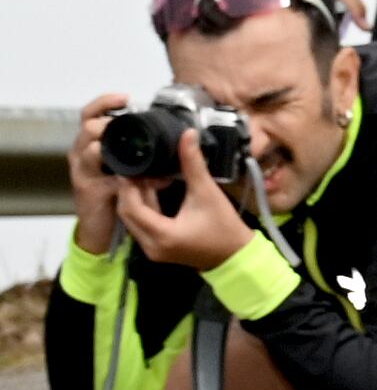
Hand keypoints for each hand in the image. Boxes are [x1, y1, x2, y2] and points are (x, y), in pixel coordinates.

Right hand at [64, 89, 132, 253]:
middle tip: (127, 126)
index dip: (105, 103)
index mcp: (91, 143)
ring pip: (91, 151)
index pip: (90, 114)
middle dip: (108, 124)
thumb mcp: (126, 166)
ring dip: (116, 149)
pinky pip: (106, 180)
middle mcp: (82, 154)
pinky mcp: (90, 191)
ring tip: (137, 153)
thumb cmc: (114, 191)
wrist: (102, 226)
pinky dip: (128, 179)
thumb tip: (175, 139)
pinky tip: (145, 179)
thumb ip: (141, 152)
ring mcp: (83, 172)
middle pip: (88, 128)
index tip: (125, 98)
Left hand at [121, 133, 253, 269]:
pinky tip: (155, 193)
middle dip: (131, 191)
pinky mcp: (156, 249)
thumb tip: (187, 134)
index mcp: (162, 234)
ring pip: (132, 220)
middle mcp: (151, 246)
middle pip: (126, 213)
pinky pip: (141, 226)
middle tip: (141, 171)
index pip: (130, 207)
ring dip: (137, 199)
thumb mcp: (207, 193)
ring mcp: (152, 250)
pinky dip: (144, 209)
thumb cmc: (224, 226)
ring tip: (150, 179)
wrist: (237, 255)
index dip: (129, 185)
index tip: (134, 167)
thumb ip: (193, 164)